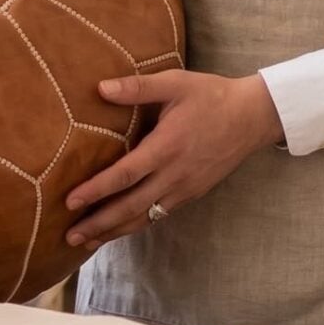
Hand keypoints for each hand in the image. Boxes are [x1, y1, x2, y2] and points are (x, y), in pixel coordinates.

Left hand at [63, 71, 283, 248]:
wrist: (253, 116)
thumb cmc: (212, 95)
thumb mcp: (175, 82)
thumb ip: (138, 87)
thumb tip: (100, 88)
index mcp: (166, 147)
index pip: (125, 175)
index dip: (96, 191)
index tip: (70, 202)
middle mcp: (174, 174)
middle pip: (131, 206)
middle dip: (99, 224)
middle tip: (70, 237)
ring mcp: (185, 188)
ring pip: (145, 216)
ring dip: (115, 231)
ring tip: (88, 242)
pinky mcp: (192, 192)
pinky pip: (160, 214)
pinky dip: (138, 224)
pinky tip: (121, 229)